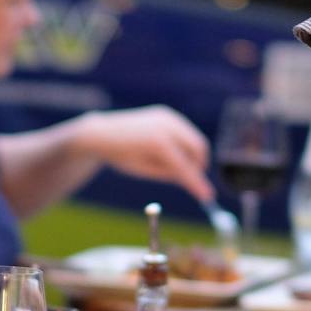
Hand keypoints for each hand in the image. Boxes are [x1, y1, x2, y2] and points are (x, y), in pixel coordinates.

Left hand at [79, 106, 214, 205]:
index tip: (207, 197)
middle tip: (191, 180)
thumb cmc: (122, 155)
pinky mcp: (167, 114)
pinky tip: (167, 152)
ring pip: (194, 139)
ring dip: (192, 155)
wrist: (104, 132)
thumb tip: (192, 179)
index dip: (196, 183)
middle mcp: (165, 125)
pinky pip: (185, 132)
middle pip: (198, 147)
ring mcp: (168, 116)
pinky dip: (185, 145)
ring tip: (169, 164)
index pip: (184, 166)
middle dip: (198, 165)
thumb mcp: (145, 171)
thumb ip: (169, 174)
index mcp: (157, 142)